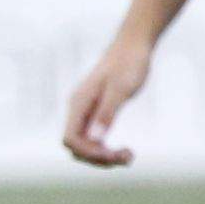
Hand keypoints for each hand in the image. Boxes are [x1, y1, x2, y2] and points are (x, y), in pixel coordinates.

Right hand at [62, 31, 155, 167]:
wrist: (133, 45)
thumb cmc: (128, 63)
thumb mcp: (121, 89)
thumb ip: (107, 113)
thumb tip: (95, 138)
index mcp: (79, 103)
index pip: (71, 139)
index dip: (89, 153)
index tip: (114, 153)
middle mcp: (78, 109)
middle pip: (77, 147)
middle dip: (99, 158)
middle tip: (128, 156)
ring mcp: (86, 112)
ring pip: (85, 145)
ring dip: (104, 156)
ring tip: (129, 154)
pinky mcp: (96, 112)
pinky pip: (94, 138)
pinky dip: (106, 148)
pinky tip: (124, 148)